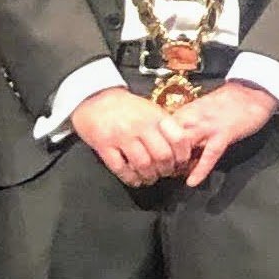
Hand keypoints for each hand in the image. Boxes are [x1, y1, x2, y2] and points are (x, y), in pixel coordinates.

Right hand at [71, 88, 193, 187]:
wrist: (94, 98)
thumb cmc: (127, 107)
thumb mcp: (151, 110)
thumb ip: (166, 126)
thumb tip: (184, 148)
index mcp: (155, 116)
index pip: (178, 138)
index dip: (183, 155)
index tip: (181, 162)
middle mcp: (140, 125)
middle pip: (162, 156)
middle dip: (167, 169)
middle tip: (165, 173)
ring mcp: (120, 136)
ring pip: (143, 165)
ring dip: (150, 176)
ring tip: (150, 177)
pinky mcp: (103, 145)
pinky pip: (120, 168)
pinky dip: (130, 178)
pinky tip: (134, 180)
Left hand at [165, 82, 278, 187]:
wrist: (251, 91)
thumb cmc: (227, 101)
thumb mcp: (200, 109)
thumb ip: (187, 122)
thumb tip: (175, 141)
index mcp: (185, 111)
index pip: (160, 131)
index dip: (155, 146)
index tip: (155, 158)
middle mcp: (192, 117)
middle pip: (167, 140)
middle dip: (162, 157)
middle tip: (161, 170)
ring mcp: (207, 126)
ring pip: (183, 146)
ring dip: (177, 164)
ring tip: (173, 177)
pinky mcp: (223, 134)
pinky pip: (208, 155)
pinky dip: (200, 169)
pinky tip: (193, 182)